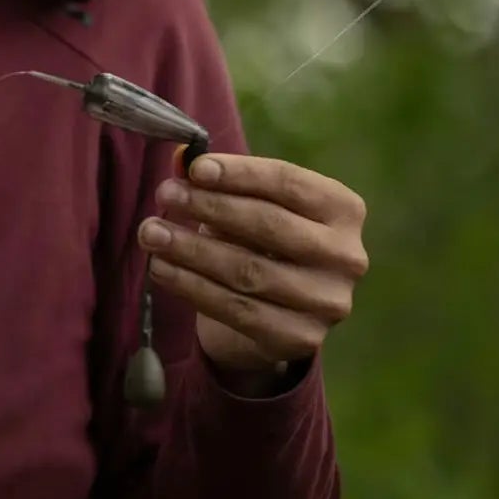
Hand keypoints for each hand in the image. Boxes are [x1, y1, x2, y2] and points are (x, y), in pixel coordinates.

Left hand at [139, 153, 369, 391]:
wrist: (275, 315)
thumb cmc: (261, 243)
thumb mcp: (247, 205)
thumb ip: (219, 181)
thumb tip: (179, 160)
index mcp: (344, 210)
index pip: (288, 182)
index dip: (239, 173)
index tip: (194, 169)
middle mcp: (347, 257)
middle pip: (270, 225)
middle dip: (210, 207)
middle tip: (166, 195)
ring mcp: (327, 302)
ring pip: (248, 271)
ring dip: (191, 249)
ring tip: (151, 233)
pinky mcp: (300, 338)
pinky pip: (236, 309)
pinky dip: (192, 286)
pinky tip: (162, 268)